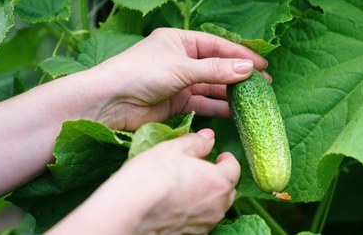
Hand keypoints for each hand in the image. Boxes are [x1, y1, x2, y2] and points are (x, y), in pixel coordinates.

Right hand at [48, 129, 239, 234]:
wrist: (128, 211)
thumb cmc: (151, 176)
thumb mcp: (173, 149)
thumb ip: (196, 142)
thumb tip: (208, 137)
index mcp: (219, 182)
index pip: (234, 168)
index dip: (226, 159)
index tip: (218, 156)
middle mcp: (216, 207)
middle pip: (227, 190)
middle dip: (219, 179)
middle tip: (202, 170)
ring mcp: (203, 225)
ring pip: (214, 208)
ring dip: (207, 196)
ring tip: (187, 186)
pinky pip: (199, 221)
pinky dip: (194, 212)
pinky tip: (176, 204)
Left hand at [94, 28, 267, 129]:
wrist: (109, 101)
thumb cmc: (141, 73)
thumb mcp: (182, 68)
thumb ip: (216, 70)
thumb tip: (248, 69)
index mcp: (180, 40)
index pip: (217, 46)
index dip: (241, 55)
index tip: (263, 65)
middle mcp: (181, 59)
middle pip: (217, 66)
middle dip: (239, 75)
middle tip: (264, 84)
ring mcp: (179, 82)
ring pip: (211, 86)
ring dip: (231, 93)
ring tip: (253, 100)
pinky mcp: (176, 102)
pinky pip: (202, 103)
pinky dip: (217, 107)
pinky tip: (234, 112)